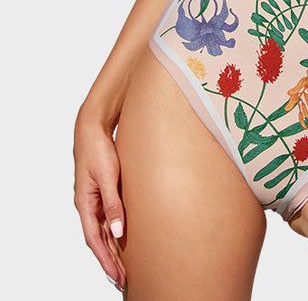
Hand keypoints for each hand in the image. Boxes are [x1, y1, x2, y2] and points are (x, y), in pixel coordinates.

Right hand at [73, 107, 125, 291]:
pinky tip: (123, 237)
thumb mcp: (107, 176)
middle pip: (98, 238)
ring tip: (125, 264)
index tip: (116, 276)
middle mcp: (87, 203)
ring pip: (102, 229)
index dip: (105, 260)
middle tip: (123, 278)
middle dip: (110, 260)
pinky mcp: (102, 189)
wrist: (93, 126)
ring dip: (113, 247)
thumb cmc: (98, 148)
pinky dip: (114, 230)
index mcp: (84, 203)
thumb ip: (112, 204)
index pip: (93, 240)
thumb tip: (116, 231)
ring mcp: (93, 197)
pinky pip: (106, 216)